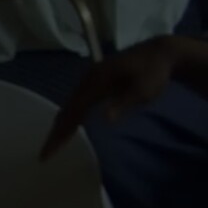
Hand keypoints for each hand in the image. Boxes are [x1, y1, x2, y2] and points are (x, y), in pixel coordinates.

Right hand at [39, 37, 174, 160]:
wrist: (162, 53)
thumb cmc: (154, 72)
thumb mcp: (144, 89)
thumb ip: (124, 102)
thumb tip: (106, 119)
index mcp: (96, 80)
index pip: (73, 110)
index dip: (61, 132)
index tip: (49, 152)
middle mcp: (88, 79)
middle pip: (67, 108)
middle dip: (57, 131)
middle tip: (46, 154)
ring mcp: (93, 79)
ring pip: (71, 104)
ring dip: (62, 124)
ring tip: (54, 143)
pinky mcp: (99, 81)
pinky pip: (80, 101)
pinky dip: (72, 115)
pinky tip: (71, 124)